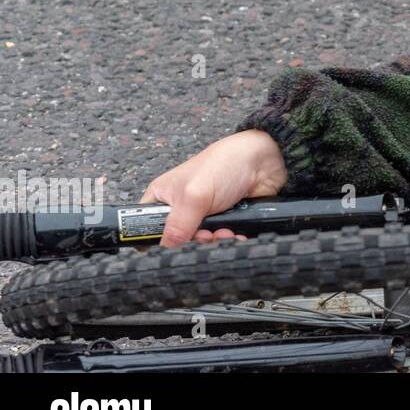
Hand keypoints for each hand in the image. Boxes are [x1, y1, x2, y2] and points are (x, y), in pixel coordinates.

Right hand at [139, 130, 288, 246]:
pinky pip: (221, 241)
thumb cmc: (224, 164)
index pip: (145, 226)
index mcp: (163, 197)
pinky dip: (228, 241)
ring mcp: (203, 215)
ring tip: (224, 232)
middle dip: (193, 242)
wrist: (264, 161)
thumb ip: (178, 224)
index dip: (155, 240)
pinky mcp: (223, 221)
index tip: (173, 243)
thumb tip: (166, 248)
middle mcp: (180, 208)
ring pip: (201, 243)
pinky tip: (235, 234)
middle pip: (176, 240)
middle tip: (205, 235)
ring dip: (214, 242)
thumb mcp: (195, 195)